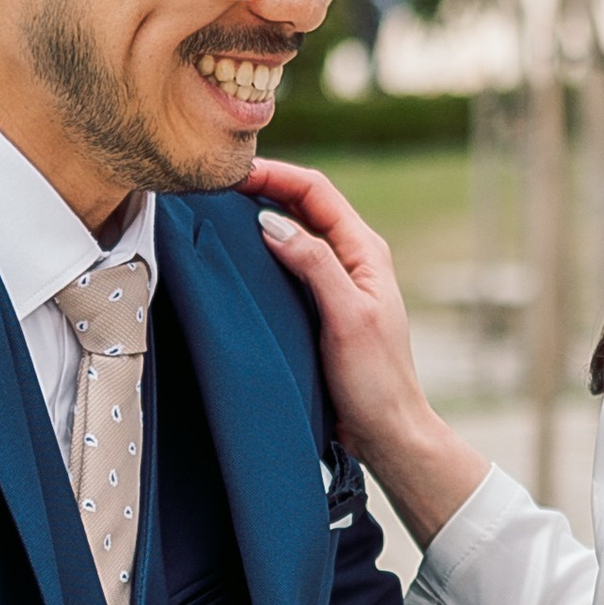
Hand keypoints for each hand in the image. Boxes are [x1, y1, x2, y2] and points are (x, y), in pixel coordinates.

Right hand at [246, 156, 487, 548]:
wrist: (386, 431)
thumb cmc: (375, 379)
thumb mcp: (347, 317)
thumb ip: (315, 265)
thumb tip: (272, 222)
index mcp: (365, 250)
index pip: (316, 191)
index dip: (275, 174)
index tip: (232, 173)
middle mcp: (352, 258)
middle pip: (303, 204)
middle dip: (263, 186)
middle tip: (217, 184)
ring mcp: (337, 280)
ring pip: (295, 232)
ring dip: (260, 216)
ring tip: (219, 210)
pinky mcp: (322, 305)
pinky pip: (289, 264)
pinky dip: (263, 251)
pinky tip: (237, 256)